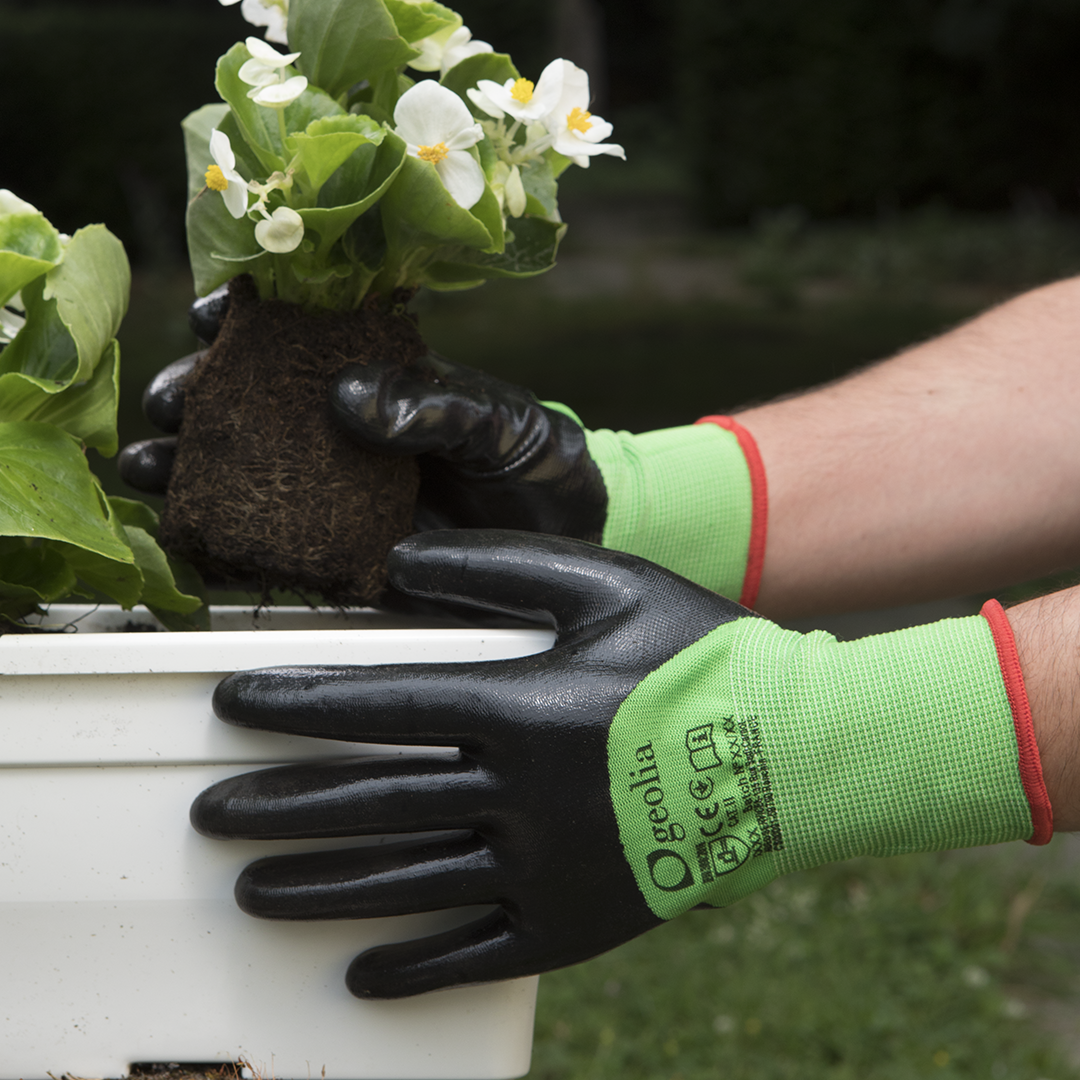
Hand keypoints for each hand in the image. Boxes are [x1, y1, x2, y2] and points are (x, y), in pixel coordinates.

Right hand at [119, 288, 606, 540]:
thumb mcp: (502, 422)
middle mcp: (343, 423)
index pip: (300, 329)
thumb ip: (438, 403)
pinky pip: (267, 535)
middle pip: (249, 397)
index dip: (246, 316)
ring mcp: (333, 483)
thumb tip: (351, 398)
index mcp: (379, 371)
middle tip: (171, 403)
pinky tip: (186, 531)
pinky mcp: (336, 544)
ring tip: (152, 468)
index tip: (209, 316)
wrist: (561, 543)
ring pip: (242, 464)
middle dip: (194, 392)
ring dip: (185, 461)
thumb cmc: (536, 461)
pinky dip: (218, 532)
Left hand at [190, 531, 747, 997]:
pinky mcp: (574, 923)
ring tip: (251, 891)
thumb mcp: (603, 583)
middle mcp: (515, 792)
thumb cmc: (695, 657)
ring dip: (318, 889)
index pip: (374, 703)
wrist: (793, 753)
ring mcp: (542, 867)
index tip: (229, 704)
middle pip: (369, 802)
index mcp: (517, 704)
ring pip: (403, 884)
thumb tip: (401, 564)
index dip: (292, 704)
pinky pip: (476, 953)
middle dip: (277, 807)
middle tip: (209, 812)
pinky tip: (360, 974)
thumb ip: (497, 567)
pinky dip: (412, 966)